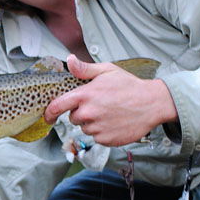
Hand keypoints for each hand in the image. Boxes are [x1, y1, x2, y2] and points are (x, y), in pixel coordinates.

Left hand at [44, 55, 177, 146]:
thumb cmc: (129, 86)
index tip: (47, 116)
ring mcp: (97, 128)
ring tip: (110, 113)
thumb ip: (85, 69)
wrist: (153, 103)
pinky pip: (97, 137)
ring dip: (93, 123)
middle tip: (99, 105)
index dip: (48, 113)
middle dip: (81, 112)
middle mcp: (88, 113)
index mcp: (84, 95)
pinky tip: (115, 122)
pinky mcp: (106, 140)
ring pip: (85, 128)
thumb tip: (70, 60)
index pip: (56, 106)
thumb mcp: (107, 71)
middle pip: (73, 118)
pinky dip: (103, 132)